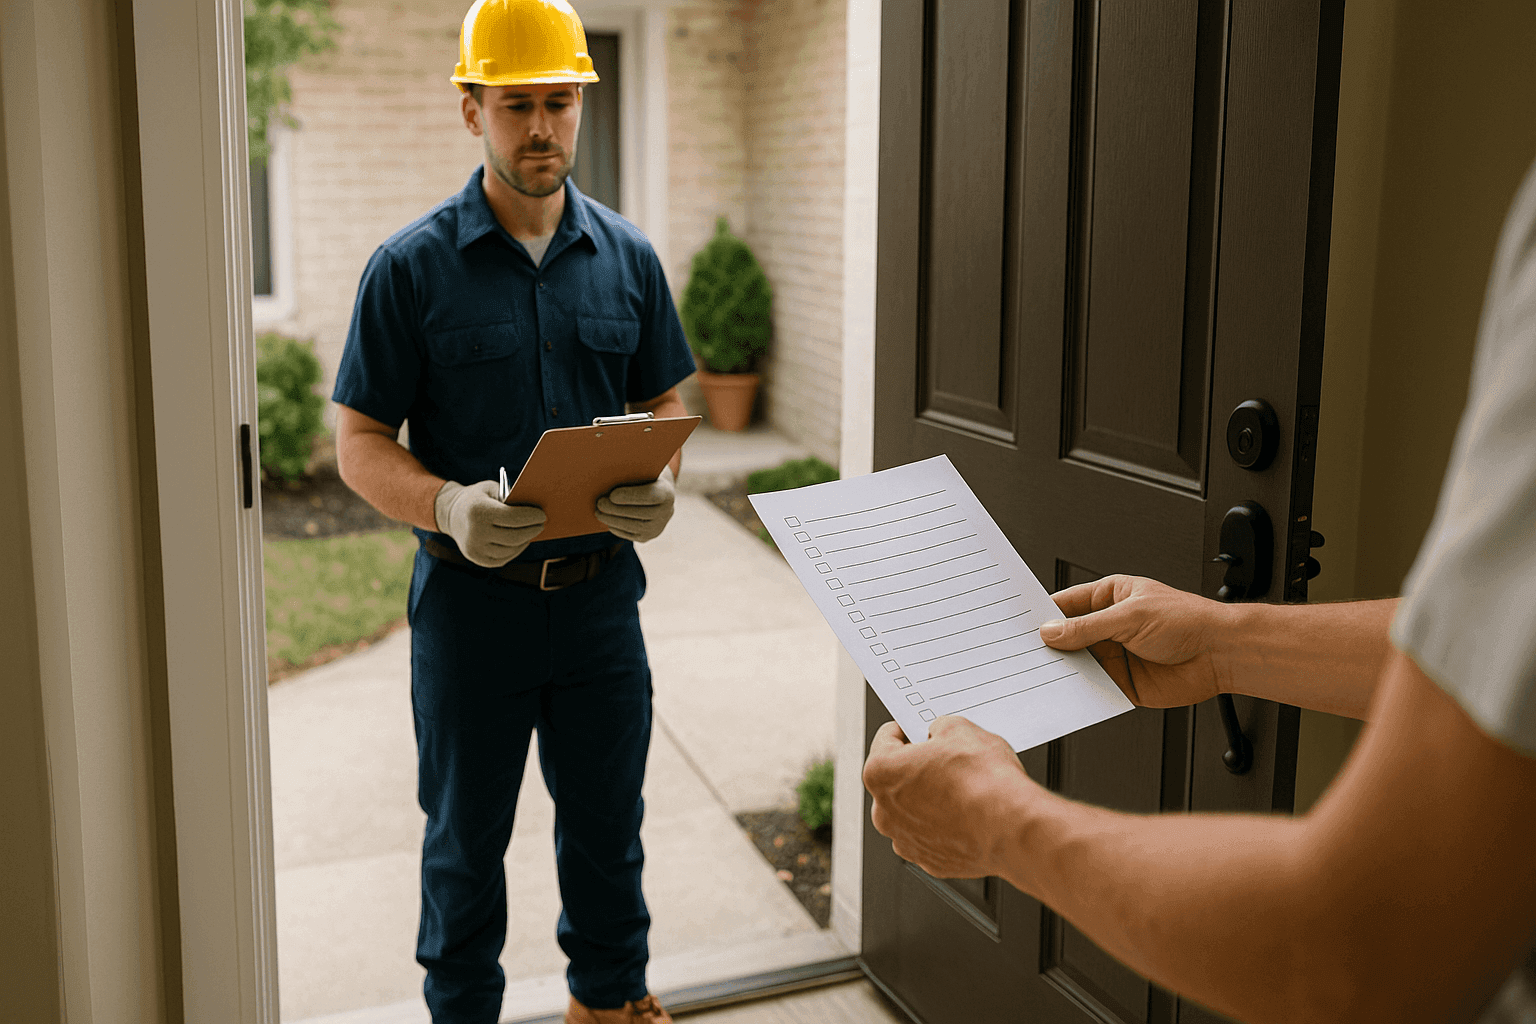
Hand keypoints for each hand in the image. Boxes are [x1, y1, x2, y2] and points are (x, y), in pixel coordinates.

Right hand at [434, 479, 545, 566]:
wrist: (452, 515)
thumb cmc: (478, 498)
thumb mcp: (491, 489)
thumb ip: (510, 496)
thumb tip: (535, 508)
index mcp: (478, 511)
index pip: (512, 517)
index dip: (531, 517)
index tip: (542, 515)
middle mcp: (475, 532)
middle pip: (514, 536)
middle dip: (532, 530)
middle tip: (542, 524)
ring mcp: (475, 549)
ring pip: (511, 549)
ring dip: (526, 540)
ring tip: (532, 531)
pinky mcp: (478, 559)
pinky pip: (504, 558)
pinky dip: (516, 550)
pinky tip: (521, 541)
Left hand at [595, 466, 674, 542]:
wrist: (656, 492)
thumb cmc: (642, 476)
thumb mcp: (640, 471)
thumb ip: (629, 475)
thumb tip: (607, 479)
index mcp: (667, 493)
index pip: (651, 496)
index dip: (631, 496)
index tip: (612, 495)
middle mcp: (666, 512)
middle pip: (641, 514)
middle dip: (617, 510)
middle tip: (600, 503)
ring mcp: (658, 527)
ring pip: (634, 527)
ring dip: (613, 520)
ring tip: (598, 512)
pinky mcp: (647, 537)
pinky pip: (630, 535)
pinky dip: (616, 528)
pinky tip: (607, 520)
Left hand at [863, 716, 1035, 878]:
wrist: (1011, 828)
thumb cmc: (984, 784)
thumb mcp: (960, 729)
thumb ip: (940, 728)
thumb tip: (942, 733)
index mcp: (881, 773)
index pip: (885, 740)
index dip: (907, 730)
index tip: (918, 731)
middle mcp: (885, 812)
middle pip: (897, 780)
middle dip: (918, 769)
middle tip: (946, 760)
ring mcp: (906, 841)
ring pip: (913, 812)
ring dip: (931, 800)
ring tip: (962, 789)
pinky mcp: (931, 862)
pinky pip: (933, 836)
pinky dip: (946, 826)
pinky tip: (968, 814)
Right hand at [1042, 575, 1229, 707]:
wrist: (1221, 654)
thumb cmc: (1188, 620)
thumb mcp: (1130, 616)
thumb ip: (1087, 628)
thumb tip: (1051, 632)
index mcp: (1109, 598)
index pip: (1065, 605)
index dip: (1043, 615)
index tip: (1021, 625)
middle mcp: (1108, 627)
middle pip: (1067, 637)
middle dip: (1048, 646)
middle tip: (1026, 653)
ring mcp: (1114, 656)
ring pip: (1076, 664)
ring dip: (1062, 670)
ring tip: (1041, 675)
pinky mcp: (1122, 683)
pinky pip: (1093, 688)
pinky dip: (1080, 692)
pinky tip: (1068, 693)